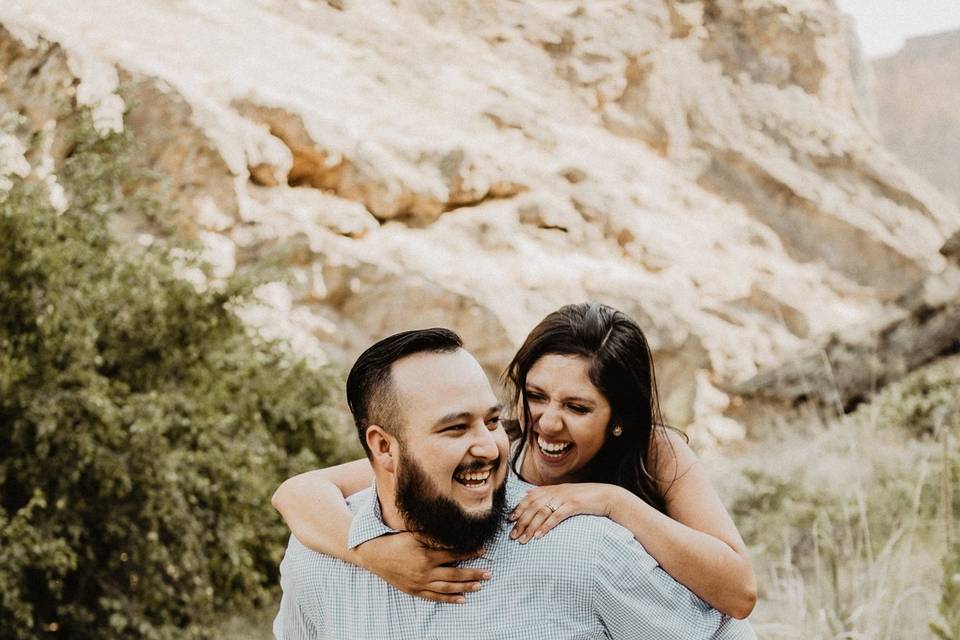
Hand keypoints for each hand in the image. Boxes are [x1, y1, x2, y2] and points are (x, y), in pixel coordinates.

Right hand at [353, 532, 490, 603]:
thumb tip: (452, 532)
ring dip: (465, 587)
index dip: (470, 552)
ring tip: (480, 586)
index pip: (454, 554)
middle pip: (455, 574)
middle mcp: (425, 572)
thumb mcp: (413, 534)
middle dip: (474, 573)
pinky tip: (462, 599)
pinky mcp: (414, 591)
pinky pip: (435, 597)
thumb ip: (433, 535)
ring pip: (448, 588)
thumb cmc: (395, 541)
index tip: (483, 550)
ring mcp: (420, 583)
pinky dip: (449, 599)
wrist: (373, 555)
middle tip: (489, 573)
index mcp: (426, 556)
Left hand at [509, 483, 619, 542]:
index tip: (509, 520)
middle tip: (513, 536)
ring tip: (523, 540)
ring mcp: (564, 498)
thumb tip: (527, 492)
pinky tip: (539, 535)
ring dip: (530, 527)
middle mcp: (555, 492)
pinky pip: (556, 516)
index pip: (529, 498)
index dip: (518, 508)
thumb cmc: (584, 496)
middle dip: (521, 522)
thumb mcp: (563, 491)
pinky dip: (546, 526)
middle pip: (533, 507)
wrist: (606, 495)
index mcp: (551, 489)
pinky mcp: (574, 505)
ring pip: (542, 513)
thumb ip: (545, 492)